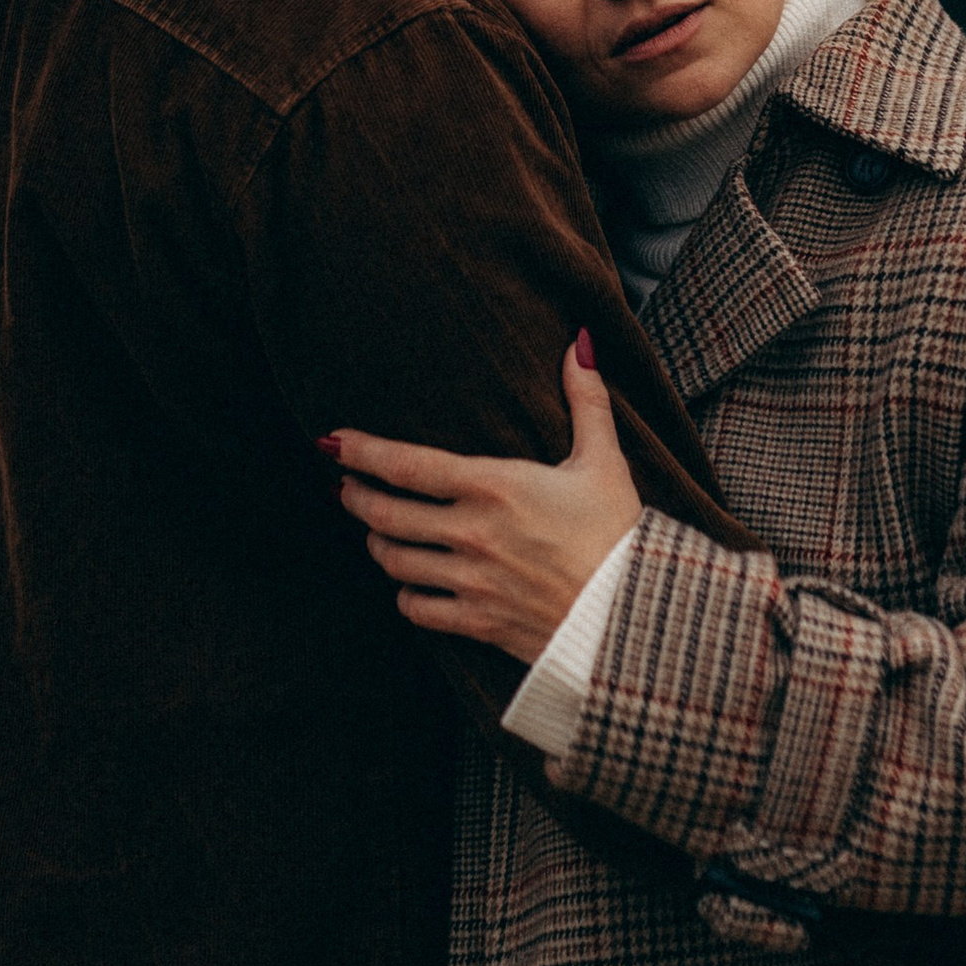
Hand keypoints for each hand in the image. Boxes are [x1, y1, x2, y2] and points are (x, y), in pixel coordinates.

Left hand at [325, 336, 643, 664]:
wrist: (633, 615)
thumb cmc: (619, 534)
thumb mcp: (604, 460)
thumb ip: (586, 400)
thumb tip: (578, 343)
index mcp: (494, 485)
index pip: (407, 464)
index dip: (361, 451)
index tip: (331, 441)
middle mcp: (471, 532)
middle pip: (386, 513)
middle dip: (356, 496)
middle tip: (343, 485)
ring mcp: (469, 581)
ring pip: (394, 560)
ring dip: (375, 543)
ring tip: (373, 530)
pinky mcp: (477, 622)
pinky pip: (417, 610)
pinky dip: (404, 595)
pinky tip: (408, 584)